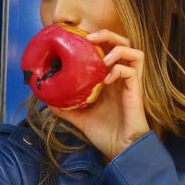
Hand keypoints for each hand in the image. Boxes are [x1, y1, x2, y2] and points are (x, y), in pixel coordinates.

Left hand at [50, 30, 150, 160]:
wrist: (121, 150)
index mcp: (110, 79)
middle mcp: (121, 77)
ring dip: (117, 48)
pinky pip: (132, 70)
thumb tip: (48, 100)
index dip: (97, 40)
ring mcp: (130, 83)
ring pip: (134, 51)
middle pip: (122, 43)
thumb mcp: (81, 118)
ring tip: (102, 56)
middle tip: (90, 38)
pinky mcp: (136, 91)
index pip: (108, 50)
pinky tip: (107, 79)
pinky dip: (119, 69)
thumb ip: (67, 108)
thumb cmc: (105, 134)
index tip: (79, 38)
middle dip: (107, 35)